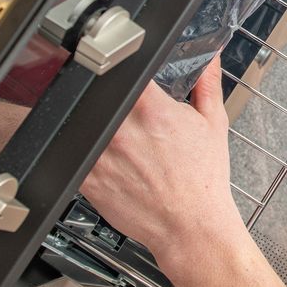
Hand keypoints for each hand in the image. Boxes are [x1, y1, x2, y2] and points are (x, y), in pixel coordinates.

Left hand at [81, 60, 245, 277]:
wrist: (190, 227)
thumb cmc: (202, 182)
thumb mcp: (212, 125)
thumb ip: (207, 85)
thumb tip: (210, 59)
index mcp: (152, 110)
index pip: (126, 69)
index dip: (124, 64)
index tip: (127, 67)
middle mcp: (122, 129)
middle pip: (100, 94)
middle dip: (110, 97)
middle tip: (124, 110)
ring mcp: (101, 154)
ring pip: (81, 121)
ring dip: (92, 123)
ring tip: (116, 136)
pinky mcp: (88, 178)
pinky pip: (73, 153)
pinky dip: (81, 150)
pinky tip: (105, 157)